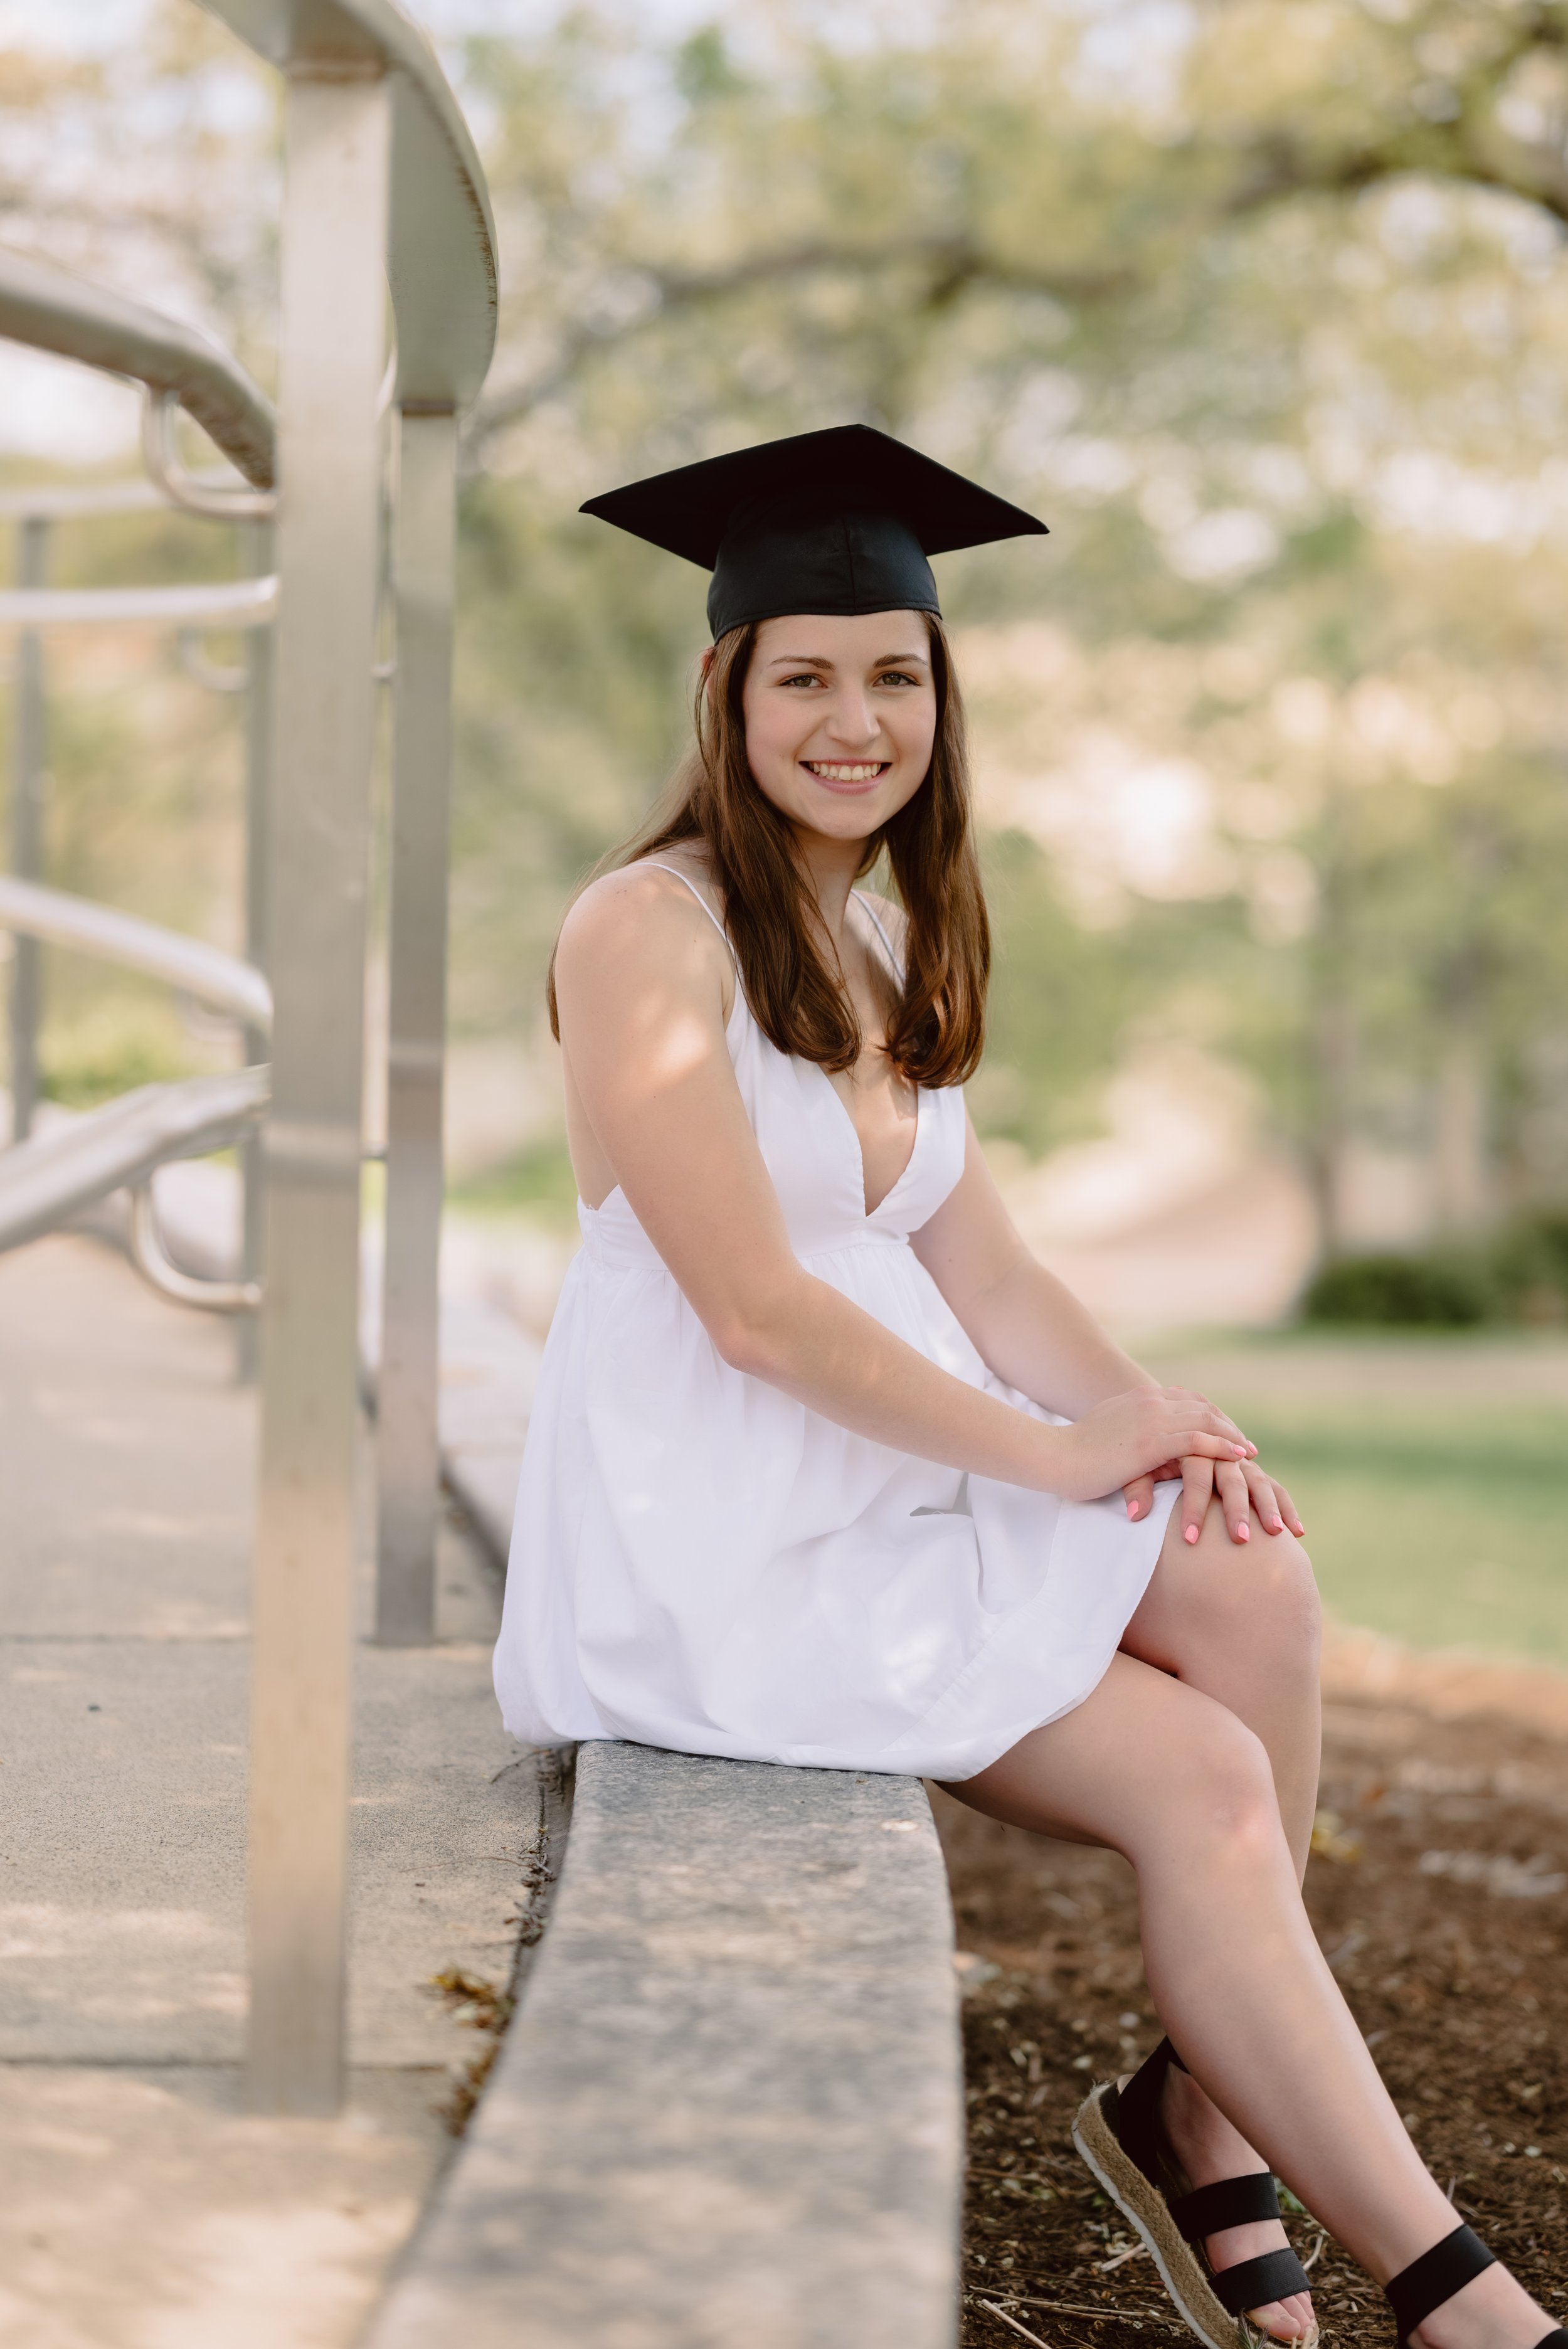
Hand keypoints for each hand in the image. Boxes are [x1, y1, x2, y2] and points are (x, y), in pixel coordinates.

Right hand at [1051, 1386, 1254, 1503]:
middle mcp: (1149, 1401)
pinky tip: (1237, 1457)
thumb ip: (1137, 1435)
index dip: (1211, 1416)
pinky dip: (1222, 1447)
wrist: (1054, 1457)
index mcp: (1139, 1397)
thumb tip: (1159, 1455)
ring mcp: (1151, 1419)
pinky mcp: (1151, 1442)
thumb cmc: (1076, 1453)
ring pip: (1206, 1421)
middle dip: (1227, 1426)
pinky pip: (1197, 1441)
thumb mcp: (1112, 1434)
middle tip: (1245, 1445)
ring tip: (1248, 1453)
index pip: (1187, 1401)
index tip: (1227, 1433)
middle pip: (1202, 1408)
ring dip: (1231, 1437)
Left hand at [1124, 1452, 1303, 1544]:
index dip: (1194, 1507)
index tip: (1190, 1541)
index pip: (1196, 1475)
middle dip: (1236, 1509)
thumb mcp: (1132, 1467)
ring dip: (1269, 1505)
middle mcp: (1215, 1448)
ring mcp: (1234, 1458)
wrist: (1156, 1425)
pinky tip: (1297, 1530)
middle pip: (1231, 1476)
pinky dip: (1283, 1504)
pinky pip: (1269, 1483)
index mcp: (1188, 1443)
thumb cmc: (1138, 1453)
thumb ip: (1137, 1487)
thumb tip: (1137, 1514)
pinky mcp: (1247, 1467)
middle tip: (1239, 1540)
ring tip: (1278, 1534)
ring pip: (1257, 1478)